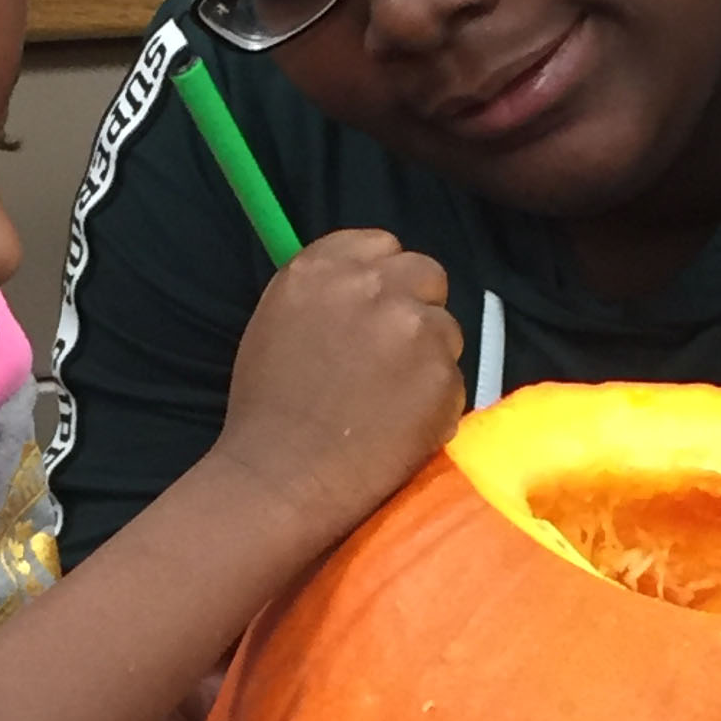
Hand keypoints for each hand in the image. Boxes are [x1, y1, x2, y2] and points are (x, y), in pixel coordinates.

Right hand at [213, 231, 463, 552]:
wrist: (282, 476)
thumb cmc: (267, 410)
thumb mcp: (280, 321)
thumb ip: (327, 293)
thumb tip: (365, 285)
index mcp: (322, 268)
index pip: (382, 244)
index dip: (384, 278)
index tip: (376, 308)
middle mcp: (373, 286)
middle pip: (425, 273)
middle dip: (416, 307)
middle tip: (393, 353)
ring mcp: (415, 329)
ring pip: (446, 329)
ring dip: (428, 357)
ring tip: (390, 401)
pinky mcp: (444, 376)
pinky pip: (454, 380)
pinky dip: (436, 402)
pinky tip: (400, 427)